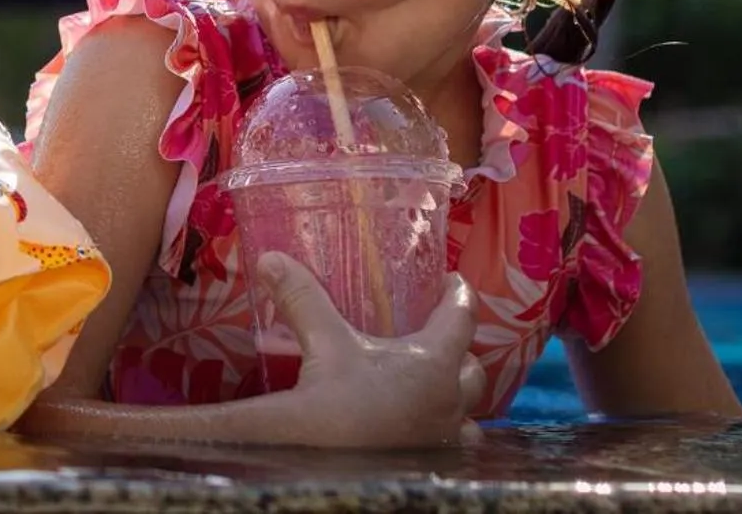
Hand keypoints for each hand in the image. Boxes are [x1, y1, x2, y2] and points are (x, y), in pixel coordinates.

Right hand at [261, 252, 485, 448]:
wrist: (343, 483)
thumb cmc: (343, 415)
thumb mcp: (321, 349)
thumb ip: (300, 302)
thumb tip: (270, 258)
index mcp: (432, 362)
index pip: (462, 317)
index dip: (459, 294)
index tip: (451, 279)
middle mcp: (449, 399)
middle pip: (472, 366)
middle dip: (459, 347)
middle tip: (434, 332)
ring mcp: (445, 436)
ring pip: (469, 408)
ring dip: (455, 391)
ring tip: (429, 381)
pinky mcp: (434, 463)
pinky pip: (454, 441)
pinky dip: (444, 428)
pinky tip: (418, 426)